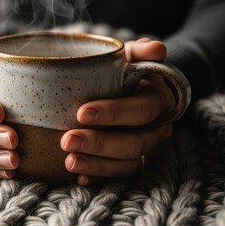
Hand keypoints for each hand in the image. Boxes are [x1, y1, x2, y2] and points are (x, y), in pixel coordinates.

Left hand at [61, 38, 174, 184]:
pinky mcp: (133, 161)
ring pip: (128, 163)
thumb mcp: (130, 56)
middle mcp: (157, 128)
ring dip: (98, 165)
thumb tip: (157, 48)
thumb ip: (140, 50)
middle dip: (99, 144)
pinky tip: (80, 176)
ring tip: (69, 161)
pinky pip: (120, 175)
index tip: (82, 112)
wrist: (130, 89)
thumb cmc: (126, 71)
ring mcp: (146, 148)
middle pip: (134, 143)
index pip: (140, 110)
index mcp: (158, 101)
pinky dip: (100, 176)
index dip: (114, 113)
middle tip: (67, 141)